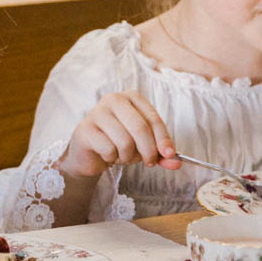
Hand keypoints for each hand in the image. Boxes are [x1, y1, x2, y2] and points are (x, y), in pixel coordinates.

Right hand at [56, 90, 180, 179]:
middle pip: (140, 128)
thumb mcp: (142, 146)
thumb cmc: (118, 143)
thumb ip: (159, 153)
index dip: (163, 138)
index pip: (152, 118)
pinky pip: (108, 149)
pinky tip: (106, 155)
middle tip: (149, 162)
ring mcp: (97, 112)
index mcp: (131, 97)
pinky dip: (111, 158)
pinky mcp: (85, 129)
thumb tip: (176, 163)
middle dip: (148, 150)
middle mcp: (113, 99)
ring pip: (124, 141)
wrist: (89, 153)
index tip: (168, 154)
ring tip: (122, 156)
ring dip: (127, 156)